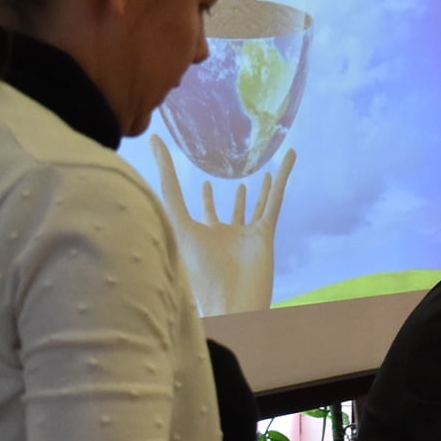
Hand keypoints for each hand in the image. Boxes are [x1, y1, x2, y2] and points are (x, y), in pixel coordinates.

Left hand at [150, 133, 291, 315]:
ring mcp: (248, 235)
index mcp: (204, 235)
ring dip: (262, 189)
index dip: (202, 195)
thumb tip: (152, 139)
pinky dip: (283, 178)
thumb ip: (167, 183)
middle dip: (234, 198)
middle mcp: (227, 235)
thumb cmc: (197, 268)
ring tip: (265, 172)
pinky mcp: (266, 234)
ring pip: (258, 205)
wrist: (229, 301)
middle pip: (232, 211)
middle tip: (236, 178)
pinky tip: (287, 158)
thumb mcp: (176, 218)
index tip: (203, 180)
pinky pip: (276, 200)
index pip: (204, 210)